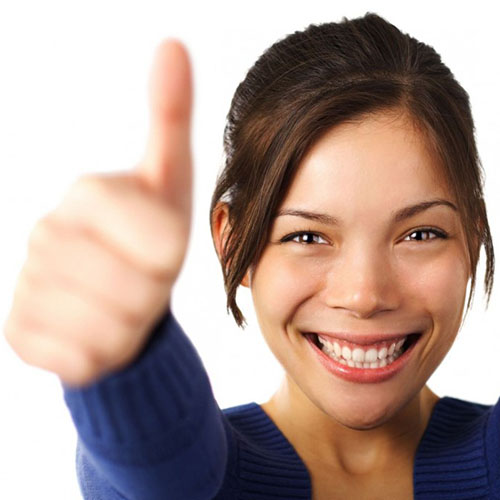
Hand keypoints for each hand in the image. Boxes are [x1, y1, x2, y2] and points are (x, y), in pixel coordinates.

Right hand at [3, 40, 192, 386]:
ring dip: (130, 327)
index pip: (162, 243)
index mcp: (89, 193)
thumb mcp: (170, 181)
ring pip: (110, 329)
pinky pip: (82, 359)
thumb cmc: (152, 241)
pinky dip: (102, 354)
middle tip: (141, 283)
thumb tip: (173, 44)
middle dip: (153, 296)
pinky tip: (94, 329)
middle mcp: (47, 232)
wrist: (120, 299)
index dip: (172, 259)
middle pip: (138, 289)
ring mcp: (26, 284)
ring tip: (120, 305)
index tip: (159, 253)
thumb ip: (170, 116)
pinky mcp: (19, 332)